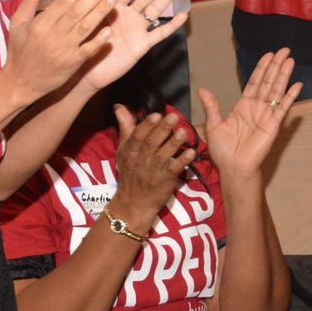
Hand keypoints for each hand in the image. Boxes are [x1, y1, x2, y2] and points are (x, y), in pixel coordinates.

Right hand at [3, 0, 116, 104]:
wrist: (19, 82)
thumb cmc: (19, 50)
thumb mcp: (18, 22)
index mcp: (40, 23)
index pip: (64, 1)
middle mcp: (52, 35)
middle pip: (76, 12)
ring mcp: (63, 50)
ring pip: (84, 28)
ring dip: (100, 13)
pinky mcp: (71, 64)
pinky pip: (87, 51)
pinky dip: (98, 41)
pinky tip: (109, 30)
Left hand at [82, 0, 188, 91]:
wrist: (87, 70)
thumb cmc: (84, 43)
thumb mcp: (84, 16)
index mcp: (115, 6)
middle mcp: (129, 15)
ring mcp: (137, 29)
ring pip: (156, 9)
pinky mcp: (142, 45)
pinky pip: (159, 34)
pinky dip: (171, 25)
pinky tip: (183, 15)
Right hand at [110, 103, 195, 222]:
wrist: (133, 203)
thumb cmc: (130, 172)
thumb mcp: (123, 151)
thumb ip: (126, 128)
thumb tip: (120, 107)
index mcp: (129, 152)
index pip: (137, 137)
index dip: (147, 125)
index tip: (157, 114)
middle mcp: (140, 161)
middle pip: (151, 144)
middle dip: (163, 129)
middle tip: (174, 116)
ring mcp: (153, 172)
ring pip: (163, 156)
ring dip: (174, 143)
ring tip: (184, 131)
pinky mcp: (165, 181)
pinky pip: (174, 170)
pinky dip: (183, 161)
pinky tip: (191, 152)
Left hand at [198, 50, 302, 180]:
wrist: (233, 167)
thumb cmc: (223, 150)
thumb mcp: (213, 125)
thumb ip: (212, 106)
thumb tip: (203, 89)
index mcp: (243, 106)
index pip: (254, 82)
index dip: (261, 68)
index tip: (268, 55)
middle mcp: (257, 108)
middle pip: (268, 82)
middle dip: (276, 66)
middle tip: (284, 50)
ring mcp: (266, 115)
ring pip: (276, 90)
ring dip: (283, 75)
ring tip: (290, 60)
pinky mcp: (273, 124)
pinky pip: (283, 108)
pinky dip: (290, 96)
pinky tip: (297, 85)